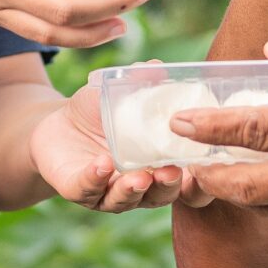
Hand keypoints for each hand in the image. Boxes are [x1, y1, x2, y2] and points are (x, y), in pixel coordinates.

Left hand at [29, 82, 197, 211]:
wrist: (60, 123)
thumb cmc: (102, 112)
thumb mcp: (121, 94)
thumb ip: (141, 83)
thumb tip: (157, 67)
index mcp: (161, 165)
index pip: (190, 185)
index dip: (202, 184)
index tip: (207, 167)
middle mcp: (141, 187)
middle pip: (161, 196)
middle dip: (168, 186)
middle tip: (170, 172)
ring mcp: (109, 192)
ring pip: (126, 200)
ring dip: (134, 190)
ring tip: (140, 176)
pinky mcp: (78, 191)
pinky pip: (88, 190)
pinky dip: (96, 179)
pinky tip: (102, 164)